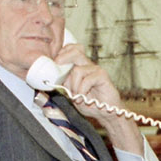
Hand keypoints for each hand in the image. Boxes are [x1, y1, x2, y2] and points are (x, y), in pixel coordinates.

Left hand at [55, 41, 145, 156]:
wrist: (106, 112)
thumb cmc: (90, 102)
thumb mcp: (72, 92)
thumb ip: (65, 83)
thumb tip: (53, 76)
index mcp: (80, 66)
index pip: (71, 49)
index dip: (61, 52)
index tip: (54, 63)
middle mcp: (87, 65)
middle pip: (75, 50)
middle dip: (63, 58)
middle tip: (58, 67)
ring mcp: (95, 69)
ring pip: (77, 70)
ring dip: (73, 85)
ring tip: (76, 95)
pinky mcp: (102, 75)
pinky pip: (87, 79)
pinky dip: (82, 90)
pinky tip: (83, 97)